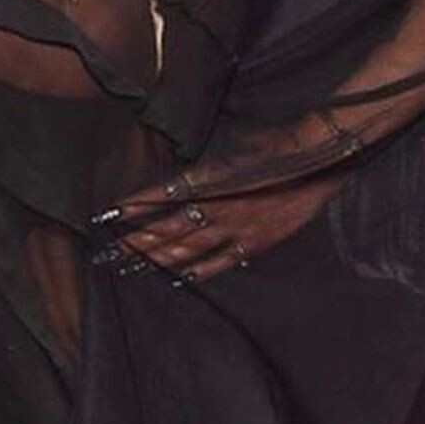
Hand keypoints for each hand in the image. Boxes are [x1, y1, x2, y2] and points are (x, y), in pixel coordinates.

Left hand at [86, 162, 351, 283]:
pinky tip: (177, 278)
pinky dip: (196, 271)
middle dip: (136, 239)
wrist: (315, 160)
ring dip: (157, 258)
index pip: (162, 196)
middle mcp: (218, 207)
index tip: (110, 212)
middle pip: (168, 228)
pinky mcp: (254, 243)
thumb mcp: (231, 149)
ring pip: (187, 249)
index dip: (136, 205)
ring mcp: (236, 229)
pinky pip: (219, 262)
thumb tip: (180, 177)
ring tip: (131, 265)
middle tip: (109, 250)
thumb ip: (204, 169)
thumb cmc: (273, 145)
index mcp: (210, 180)